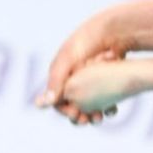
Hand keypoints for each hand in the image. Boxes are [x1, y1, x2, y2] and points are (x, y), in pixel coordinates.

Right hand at [41, 7, 134, 125]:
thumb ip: (56, 81)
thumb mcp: (67, 61)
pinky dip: (107, 106)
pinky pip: (103, 100)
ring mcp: (90, 82)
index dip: (65, 110)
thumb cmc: (85, 43)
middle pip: (74, 105)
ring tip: (101, 118)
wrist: (111, 32)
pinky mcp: (104, 82)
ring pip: (89, 106)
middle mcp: (74, 80)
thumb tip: (41, 104)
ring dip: (93, 114)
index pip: (58, 100)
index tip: (75, 116)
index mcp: (61, 75)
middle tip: (89, 121)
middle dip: (80, 115)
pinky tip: (112, 110)